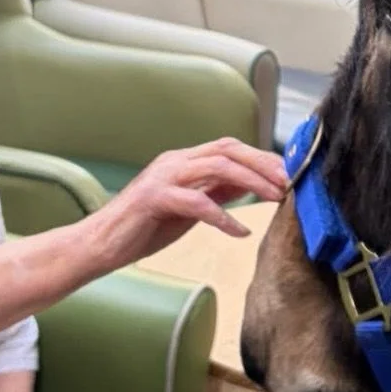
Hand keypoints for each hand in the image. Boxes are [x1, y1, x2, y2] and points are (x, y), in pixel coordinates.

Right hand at [96, 137, 288, 269]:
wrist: (100, 244)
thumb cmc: (143, 227)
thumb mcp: (189, 207)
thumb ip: (215, 191)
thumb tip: (249, 185)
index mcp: (183, 160)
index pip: (230, 147)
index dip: (262, 157)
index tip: (290, 173)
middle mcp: (175, 161)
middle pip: (228, 149)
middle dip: (264, 163)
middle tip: (290, 182)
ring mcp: (163, 177)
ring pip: (218, 167)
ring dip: (253, 182)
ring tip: (275, 198)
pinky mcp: (155, 198)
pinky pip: (198, 202)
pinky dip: (223, 216)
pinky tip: (241, 231)